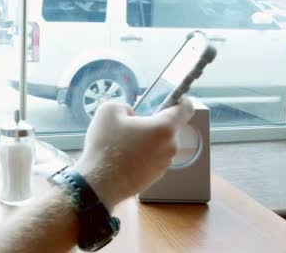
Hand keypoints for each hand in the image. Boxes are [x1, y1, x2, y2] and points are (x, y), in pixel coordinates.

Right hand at [74, 98, 194, 209]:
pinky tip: (123, 158)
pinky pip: (152, 158)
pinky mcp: (155, 177)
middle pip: (168, 127)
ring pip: (159, 143)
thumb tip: (130, 115)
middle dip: (152, 123)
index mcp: (164, 128)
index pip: (186, 109)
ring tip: (123, 145)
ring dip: (146, 140)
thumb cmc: (106, 147)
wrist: (99, 184)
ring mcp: (164, 164)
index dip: (179, 100)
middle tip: (129, 126)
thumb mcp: (108, 111)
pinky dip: (142, 155)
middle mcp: (170, 147)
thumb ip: (124, 106)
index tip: (168, 100)